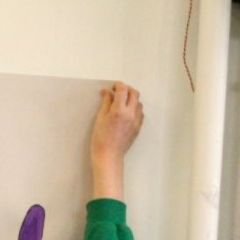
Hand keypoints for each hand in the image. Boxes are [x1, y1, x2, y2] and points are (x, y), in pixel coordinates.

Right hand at [89, 82, 142, 200]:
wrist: (109, 155)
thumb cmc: (100, 137)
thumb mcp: (100, 118)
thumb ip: (105, 103)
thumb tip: (107, 91)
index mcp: (118, 110)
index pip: (122, 90)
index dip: (118, 85)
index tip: (112, 86)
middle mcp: (130, 113)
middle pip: (134, 93)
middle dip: (127, 89)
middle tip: (118, 92)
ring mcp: (137, 120)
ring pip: (138, 103)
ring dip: (131, 99)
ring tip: (121, 103)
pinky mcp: (139, 127)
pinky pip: (140, 112)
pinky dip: (134, 108)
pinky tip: (126, 113)